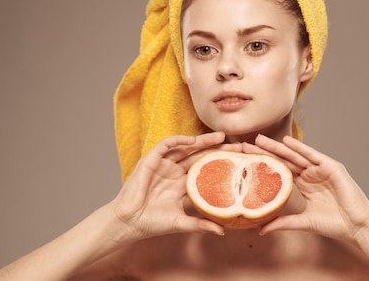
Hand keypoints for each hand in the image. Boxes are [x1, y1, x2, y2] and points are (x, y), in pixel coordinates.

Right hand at [111, 132, 231, 239]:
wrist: (129, 223)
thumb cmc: (152, 223)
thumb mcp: (182, 223)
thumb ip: (201, 224)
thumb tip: (223, 230)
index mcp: (184, 186)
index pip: (206, 171)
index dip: (221, 166)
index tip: (239, 163)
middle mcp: (176, 173)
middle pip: (200, 156)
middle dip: (217, 149)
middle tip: (236, 145)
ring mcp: (164, 165)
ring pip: (186, 148)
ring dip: (202, 141)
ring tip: (219, 137)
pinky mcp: (151, 160)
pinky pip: (166, 145)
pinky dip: (179, 140)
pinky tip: (192, 141)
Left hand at [243, 134, 368, 241]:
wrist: (358, 226)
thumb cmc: (335, 224)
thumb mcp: (304, 222)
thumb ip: (284, 223)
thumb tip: (261, 229)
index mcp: (304, 184)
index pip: (280, 171)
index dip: (263, 164)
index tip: (245, 159)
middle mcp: (311, 174)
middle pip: (284, 160)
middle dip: (265, 152)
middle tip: (245, 144)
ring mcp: (321, 169)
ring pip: (295, 155)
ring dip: (277, 147)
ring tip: (259, 139)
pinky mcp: (332, 167)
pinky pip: (313, 155)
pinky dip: (300, 148)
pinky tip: (286, 142)